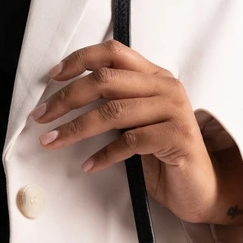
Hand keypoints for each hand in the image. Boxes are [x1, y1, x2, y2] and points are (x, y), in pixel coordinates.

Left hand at [29, 39, 242, 226]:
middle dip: (66, 98)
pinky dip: (104, 155)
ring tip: (53, 142)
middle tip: (42, 116)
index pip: (113, 53)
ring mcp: (175, 111)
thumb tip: (68, 99)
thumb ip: (115, 104)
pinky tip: (89, 164)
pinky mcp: (177, 137)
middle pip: (106, 81)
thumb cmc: (164, 157)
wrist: (200, 189)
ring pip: (113, 112)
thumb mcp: (136, 124)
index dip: (79, 60)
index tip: (53, 77)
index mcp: (155, 76)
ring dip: (76, 128)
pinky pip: (130, 142)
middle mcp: (167, 87)